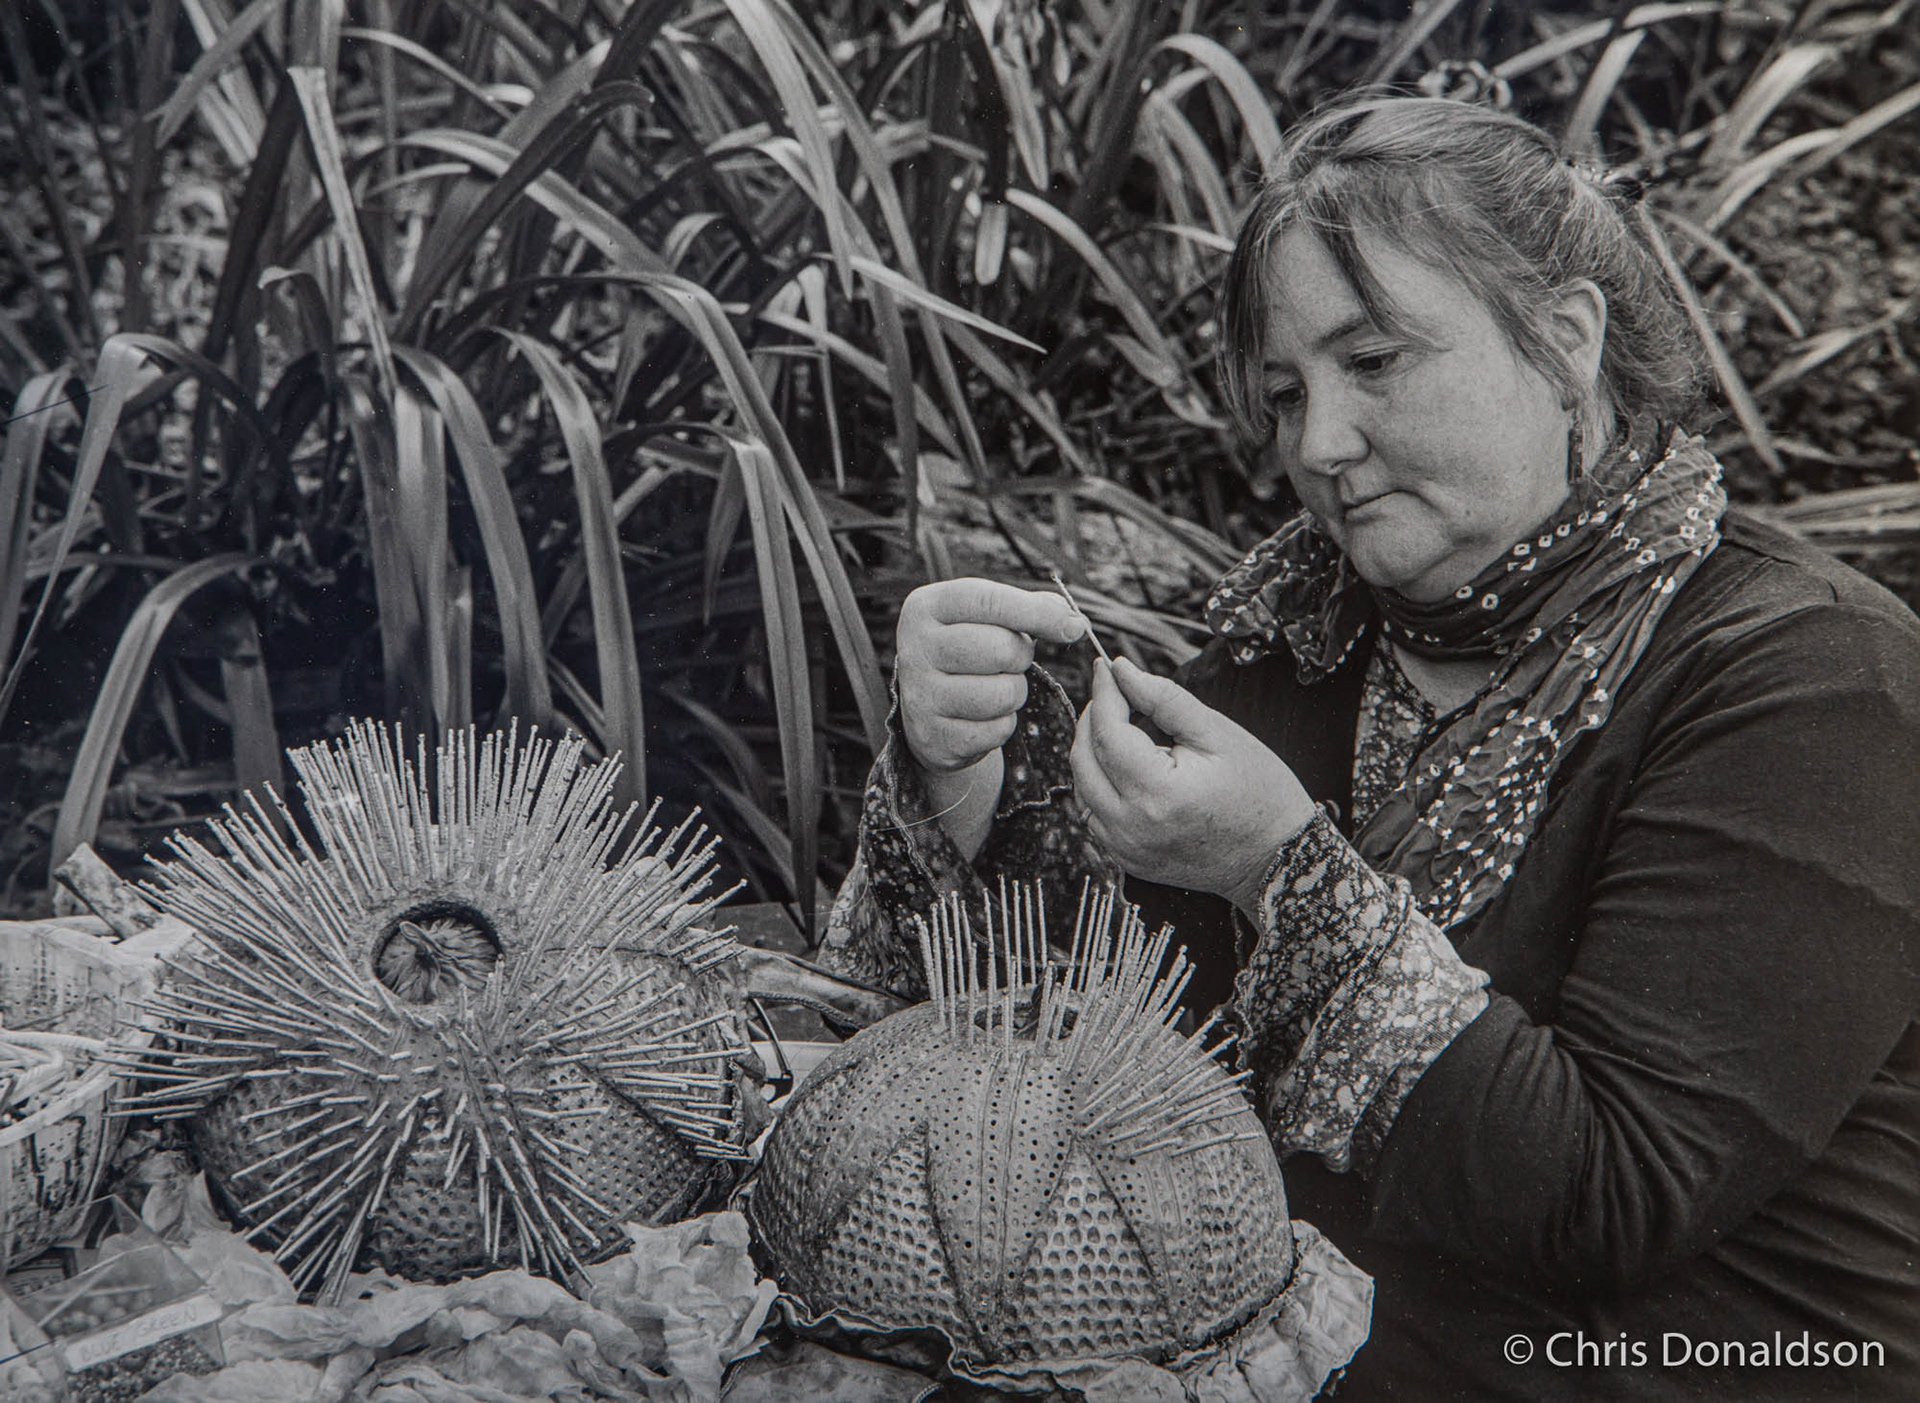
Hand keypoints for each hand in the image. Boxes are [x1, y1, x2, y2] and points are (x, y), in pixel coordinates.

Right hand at [895, 578, 1086, 774]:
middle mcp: (915, 649)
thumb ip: (1029, 609)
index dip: (1037, 613)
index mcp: (926, 608)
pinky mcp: (934, 736)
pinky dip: (1002, 723)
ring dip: (1013, 693)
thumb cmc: (967, 650)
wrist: (926, 705)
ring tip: (993, 686)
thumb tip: (1074, 623)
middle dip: (1020, 657)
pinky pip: (997, 729)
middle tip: (1006, 660)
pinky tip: (982, 714)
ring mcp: (920, 696)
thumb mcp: (985, 618)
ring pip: (1003, 694)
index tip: (1073, 626)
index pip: (989, 602)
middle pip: (1001, 650)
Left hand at [1071, 656, 1317, 912]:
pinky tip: (1126, 767)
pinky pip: (1094, 814)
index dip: (1104, 693)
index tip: (1107, 667)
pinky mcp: (1127, 859)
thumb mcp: (1218, 733)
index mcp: (1159, 793)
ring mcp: (1126, 848)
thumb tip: (1121, 670)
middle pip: (1084, 760)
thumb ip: (1164, 698)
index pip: (1107, 732)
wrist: (1275, 855)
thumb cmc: (1258, 791)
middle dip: (1093, 719)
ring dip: (1093, 752)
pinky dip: (1100, 784)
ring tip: (1124, 728)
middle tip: (1115, 693)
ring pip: (1082, 788)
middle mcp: (1132, 826)